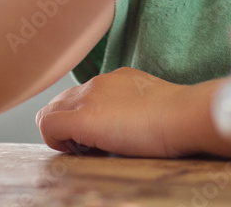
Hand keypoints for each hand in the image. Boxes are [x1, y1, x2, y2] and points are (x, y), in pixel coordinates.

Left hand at [35, 67, 193, 156]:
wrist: (182, 114)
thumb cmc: (176, 116)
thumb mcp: (150, 102)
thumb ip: (133, 106)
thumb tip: (127, 124)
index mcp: (116, 79)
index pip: (82, 94)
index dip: (80, 117)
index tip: (96, 138)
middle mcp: (98, 83)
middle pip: (60, 101)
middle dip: (66, 125)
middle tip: (87, 146)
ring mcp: (89, 97)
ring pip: (49, 111)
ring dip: (61, 132)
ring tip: (85, 150)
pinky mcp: (83, 118)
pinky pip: (48, 125)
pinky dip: (55, 140)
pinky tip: (78, 151)